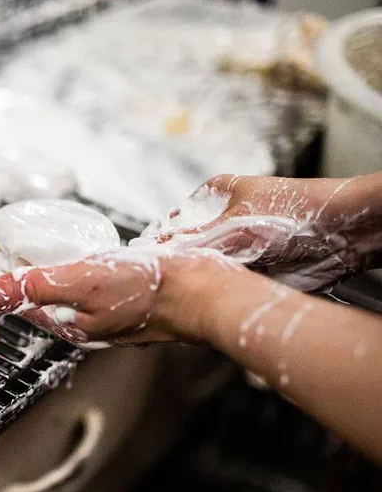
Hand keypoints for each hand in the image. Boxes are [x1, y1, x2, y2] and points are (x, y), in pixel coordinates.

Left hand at [0, 246, 241, 346]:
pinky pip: (104, 286)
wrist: (207, 292)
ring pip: (77, 294)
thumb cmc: (149, 290)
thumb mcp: (80, 283)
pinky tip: (99, 256)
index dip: (9, 284)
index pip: (27, 306)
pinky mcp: (138, 301)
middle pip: (51, 301)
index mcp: (73, 326)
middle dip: (33, 280)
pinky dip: (92, 270)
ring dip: (62, 273)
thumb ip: (34, 287)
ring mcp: (117, 315)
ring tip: (51, 248)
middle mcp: (92, 324)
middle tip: (17, 250)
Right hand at [135, 173, 381, 290]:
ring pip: (210, 266)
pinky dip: (222, 290)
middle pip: (192, 245)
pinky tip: (210, 297)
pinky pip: (230, 281)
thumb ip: (191, 240)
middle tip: (164, 279)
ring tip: (184, 291)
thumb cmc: (295, 210)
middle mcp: (228, 219)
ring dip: (202, 279)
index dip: (162, 238)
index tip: (147, 257)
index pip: (177, 218)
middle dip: (180, 262)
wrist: (344, 232)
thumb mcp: (231, 224)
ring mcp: (243, 244)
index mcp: (218, 194)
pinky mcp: (257, 268)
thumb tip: (157, 251)